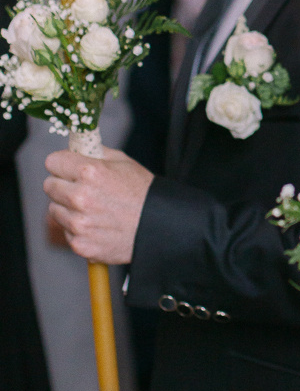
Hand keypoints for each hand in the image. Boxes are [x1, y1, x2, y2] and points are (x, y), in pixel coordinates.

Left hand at [43, 147, 152, 263]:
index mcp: (89, 172)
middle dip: (63, 184)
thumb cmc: (142, 192)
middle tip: (82, 189)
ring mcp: (79, 223)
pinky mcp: (80, 244)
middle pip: (49, 185)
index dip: (63, 164)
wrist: (159, 226)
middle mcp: (80, 197)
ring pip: (54, 209)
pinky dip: (78, 229)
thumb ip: (94, 152)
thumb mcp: (122, 161)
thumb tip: (75, 146)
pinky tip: (97, 225)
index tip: (69, 168)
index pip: (52, 161)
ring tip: (93, 209)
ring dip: (68, 208)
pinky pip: (66, 231)